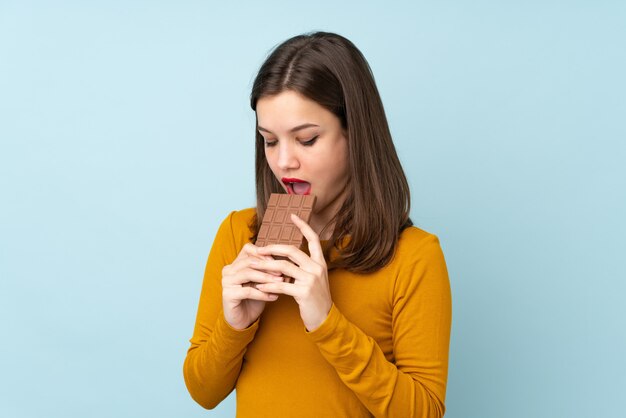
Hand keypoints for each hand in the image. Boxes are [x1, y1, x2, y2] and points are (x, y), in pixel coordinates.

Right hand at [221, 243, 283, 329]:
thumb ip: (269, 271)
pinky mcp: (227, 295)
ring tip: (280, 283)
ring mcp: (226, 282)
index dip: (264, 253)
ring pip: (248, 274)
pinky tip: (273, 297)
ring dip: (266, 278)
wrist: (244, 319)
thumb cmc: (254, 298)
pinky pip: (248, 291)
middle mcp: (228, 270)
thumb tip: (288, 263)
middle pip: (249, 261)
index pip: (248, 249)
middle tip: (283, 273)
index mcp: (235, 263)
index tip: (279, 261)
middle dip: (268, 267)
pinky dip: (262, 293)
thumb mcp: (262, 281)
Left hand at [254, 213, 332, 330]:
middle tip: (258, 249)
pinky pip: (281, 285)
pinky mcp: (304, 292)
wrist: (325, 318)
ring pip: (283, 267)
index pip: (313, 238)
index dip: (303, 226)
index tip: (292, 215)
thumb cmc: (315, 298)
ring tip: (253, 266)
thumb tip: (282, 257)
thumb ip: (302, 267)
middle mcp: (317, 268)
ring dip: (266, 266)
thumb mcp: (313, 279)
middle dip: (272, 248)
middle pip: (292, 250)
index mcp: (320, 262)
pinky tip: (258, 286)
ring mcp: (311, 279)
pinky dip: (268, 285)